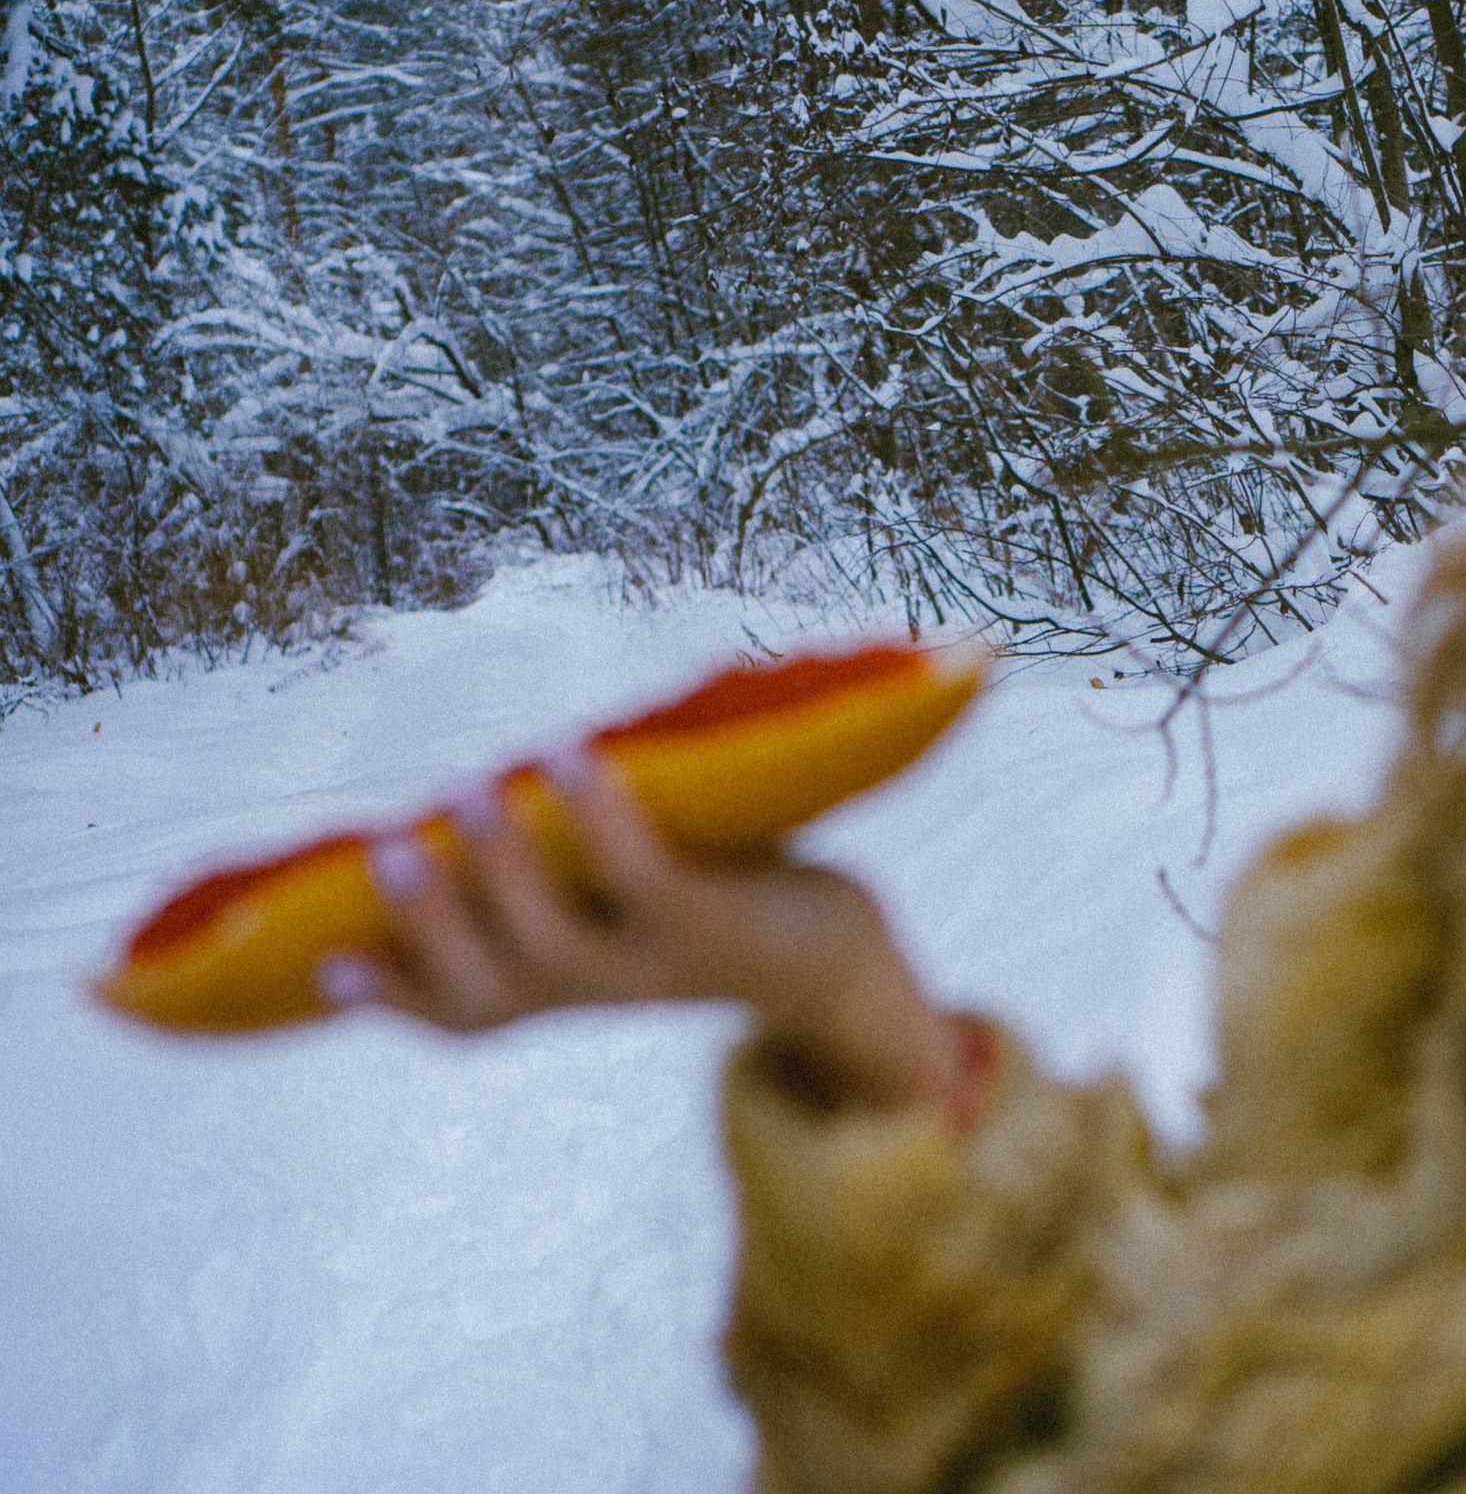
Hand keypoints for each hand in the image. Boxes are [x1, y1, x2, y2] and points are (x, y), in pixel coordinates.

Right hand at [331, 748, 961, 1115]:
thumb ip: (557, 866)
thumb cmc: (712, 903)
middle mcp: (597, 992)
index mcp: (563, 988)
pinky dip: (602, 821)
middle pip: (489, 988)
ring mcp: (654, 970)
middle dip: (429, 924)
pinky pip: (645, 882)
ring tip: (472, 789)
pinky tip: (571, 756)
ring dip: (504, 867)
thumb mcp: (621, 897)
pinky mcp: (713, 932)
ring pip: (552, 943)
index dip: (390, 999)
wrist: (838, 954)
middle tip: (385, 846)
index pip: (462, 1014)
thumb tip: (478, 780)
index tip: (322, 964)